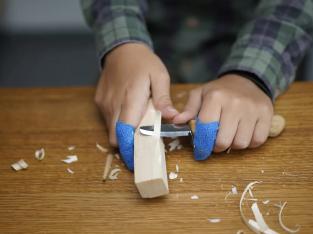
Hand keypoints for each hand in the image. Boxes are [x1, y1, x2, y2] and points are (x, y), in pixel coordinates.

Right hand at [95, 43, 177, 169]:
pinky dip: (118, 124)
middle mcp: (113, 104)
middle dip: (126, 146)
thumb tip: (173, 118)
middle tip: (142, 148)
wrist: (121, 49)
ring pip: (110, 130)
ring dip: (123, 135)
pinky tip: (129, 117)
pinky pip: (107, 120)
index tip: (138, 160)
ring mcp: (104, 103)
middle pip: (115, 137)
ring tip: (138, 131)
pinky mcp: (99, 102)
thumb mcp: (159, 76)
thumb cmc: (144, 63)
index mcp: (130, 98)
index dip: (130, 149)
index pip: (124, 132)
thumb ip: (164, 99)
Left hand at [173, 74, 272, 159]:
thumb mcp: (201, 94)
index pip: (206, 129)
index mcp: (216, 98)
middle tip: (216, 142)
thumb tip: (176, 121)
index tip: (201, 149)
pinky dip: (250, 143)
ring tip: (231, 136)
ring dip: (234, 145)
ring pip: (242, 144)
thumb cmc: (220, 91)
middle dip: (218, 147)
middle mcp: (235, 103)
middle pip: (224, 141)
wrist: (247, 80)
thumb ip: (188, 109)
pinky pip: (258, 140)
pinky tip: (244, 134)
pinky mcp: (267, 114)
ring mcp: (253, 109)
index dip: (202, 143)